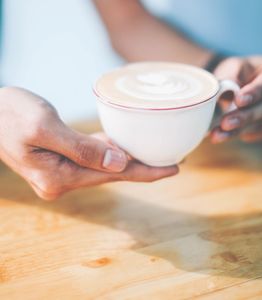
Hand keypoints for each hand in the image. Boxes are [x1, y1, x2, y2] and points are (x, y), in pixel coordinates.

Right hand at [0, 87, 177, 199]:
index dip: (146, 172)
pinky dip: (112, 153)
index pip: (114, 175)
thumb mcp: (44, 127)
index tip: (175, 169)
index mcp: (60, 177)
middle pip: (114, 174)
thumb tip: (120, 163)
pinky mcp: (62, 160)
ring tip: (158, 154)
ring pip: (106, 167)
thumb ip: (82, 149)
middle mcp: (64, 180)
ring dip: (131, 161)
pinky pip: (94, 158)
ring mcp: (63, 172)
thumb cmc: (8, 114)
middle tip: (175, 161)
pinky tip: (128, 147)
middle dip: (144, 168)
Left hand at [211, 56, 261, 142]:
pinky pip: (256, 134)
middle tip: (225, 122)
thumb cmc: (241, 72)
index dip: (257, 91)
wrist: (240, 85)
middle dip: (246, 116)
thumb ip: (232, 76)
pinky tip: (221, 135)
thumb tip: (223, 91)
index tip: (239, 100)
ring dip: (238, 131)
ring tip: (218, 134)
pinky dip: (237, 135)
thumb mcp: (237, 66)